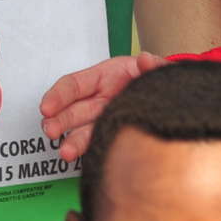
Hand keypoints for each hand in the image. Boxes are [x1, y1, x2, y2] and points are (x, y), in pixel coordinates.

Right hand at [39, 52, 166, 161]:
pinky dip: (91, 151)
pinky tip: (84, 159)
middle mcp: (100, 101)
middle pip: (73, 112)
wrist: (174, 101)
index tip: (47, 107)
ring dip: (73, 141)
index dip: (58, 96)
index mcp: (104, 78)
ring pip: (83, 132)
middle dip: (60, 121)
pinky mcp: (113, 137)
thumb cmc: (156, 80)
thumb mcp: (157, 69)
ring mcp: (106, 120)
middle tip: (51, 131)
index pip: (74, 86)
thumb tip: (144, 60)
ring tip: (66, 153)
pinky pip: (99, 144)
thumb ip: (153, 65)